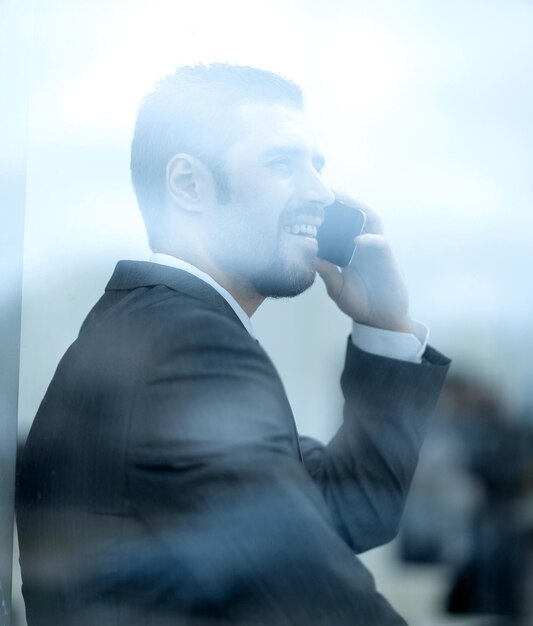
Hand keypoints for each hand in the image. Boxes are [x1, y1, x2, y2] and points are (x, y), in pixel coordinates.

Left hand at [315, 191, 412, 332]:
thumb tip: (309, 255)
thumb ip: (326, 271)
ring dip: (359, 208)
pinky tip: (357, 240)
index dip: (328, 212)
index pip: (339, 224)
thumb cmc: (359, 302)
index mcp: (348, 249)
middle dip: (344, 200)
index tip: (311, 201)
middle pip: (356, 214)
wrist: (380, 319)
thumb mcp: (336, 287)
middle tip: (326, 190)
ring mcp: (376, 249)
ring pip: (371, 220)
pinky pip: (381, 242)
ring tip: (343, 199)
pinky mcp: (387, 259)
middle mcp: (363, 244)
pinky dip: (370, 239)